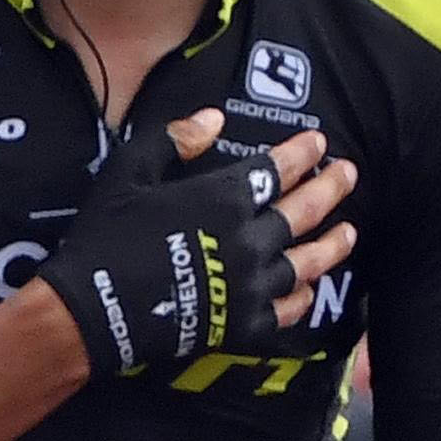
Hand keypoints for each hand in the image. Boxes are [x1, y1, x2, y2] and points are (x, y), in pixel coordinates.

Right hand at [36, 113, 357, 377]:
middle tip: (349, 173)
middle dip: (331, 187)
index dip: (302, 153)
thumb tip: (216, 117)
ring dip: (332, 244)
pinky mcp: (243, 324)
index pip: (277, 169)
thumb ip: (175, 139)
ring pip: (307, 262)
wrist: (91, 311)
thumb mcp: (130, 172)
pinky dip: (303, 296)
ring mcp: (250, 285)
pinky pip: (286, 309)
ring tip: (349, 231)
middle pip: (304, 210)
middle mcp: (249, 239)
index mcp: (224, 198)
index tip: (320, 142)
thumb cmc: (106, 235)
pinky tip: (310, 286)